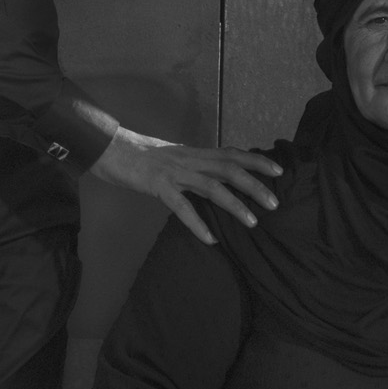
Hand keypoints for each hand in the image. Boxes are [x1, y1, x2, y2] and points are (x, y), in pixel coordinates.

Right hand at [88, 124, 281, 245]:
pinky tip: (210, 239)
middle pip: (230, 169)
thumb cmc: (140, 156)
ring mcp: (174, 172)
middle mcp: (189, 160)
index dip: (256, 161)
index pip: (232, 153)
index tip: (278, 171)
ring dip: (235, 205)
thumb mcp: (173, 157)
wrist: (108, 148)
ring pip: (212, 187)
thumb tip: (213, 178)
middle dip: (255, 185)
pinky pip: (182, 207)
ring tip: (252, 223)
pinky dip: (197, 224)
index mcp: (194, 153)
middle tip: (275, 203)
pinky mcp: (158, 186)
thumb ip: (194, 166)